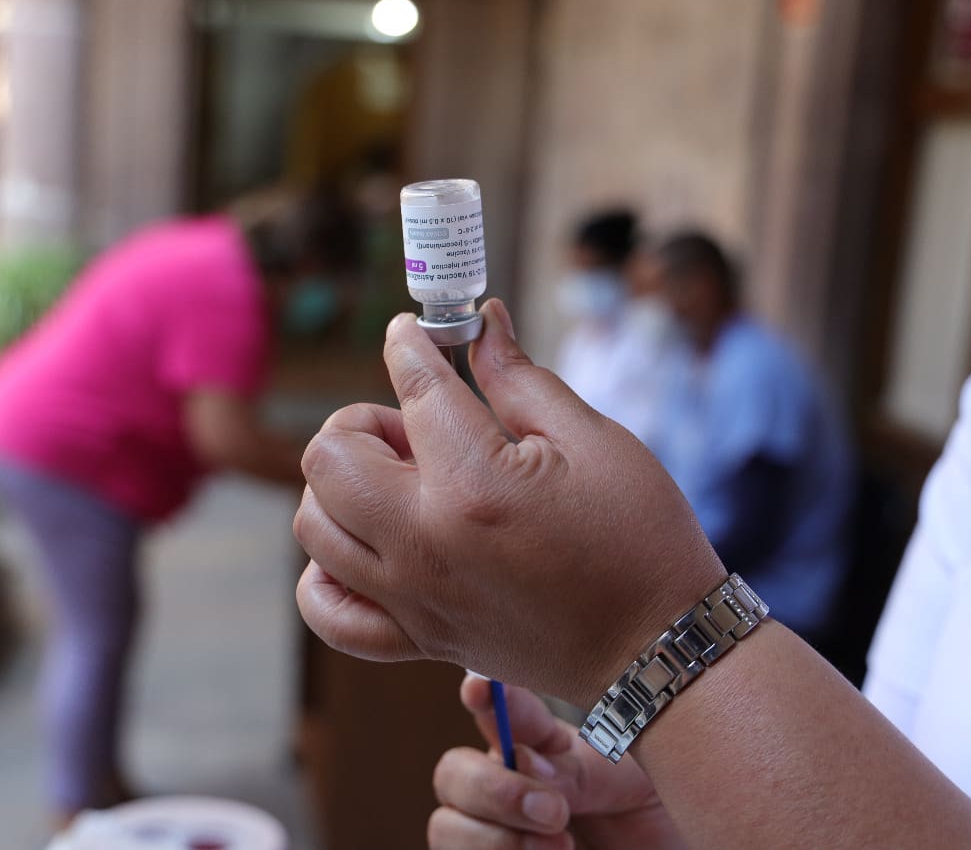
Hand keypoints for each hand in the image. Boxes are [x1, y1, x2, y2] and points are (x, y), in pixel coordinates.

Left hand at [293, 299, 724, 704]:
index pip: (411, 387)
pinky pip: (326, 608)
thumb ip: (520, 378)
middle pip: (328, 456)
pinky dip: (328, 571)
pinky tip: (369, 545)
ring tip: (402, 486)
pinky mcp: (416, 638)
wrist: (656, 648)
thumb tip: (481, 321)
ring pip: (314, 524)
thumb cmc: (638, 539)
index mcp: (474, 484)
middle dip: (363, 422)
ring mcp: (412, 597)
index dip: (409, 343)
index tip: (411, 332)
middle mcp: (425, 544)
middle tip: (418, 430)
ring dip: (343, 488)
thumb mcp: (593, 440)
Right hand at [429, 677, 683, 849]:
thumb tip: (521, 764)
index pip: (498, 708)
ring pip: (445, 825)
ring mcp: (495, 833)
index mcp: (540, 744)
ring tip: (561, 848)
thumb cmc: (659, 816)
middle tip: (555, 812)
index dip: (483, 696)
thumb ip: (579, 771)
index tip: (480, 688)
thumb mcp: (632, 783)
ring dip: (493, 839)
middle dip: (493, 789)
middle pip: (454, 771)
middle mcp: (506, 786)